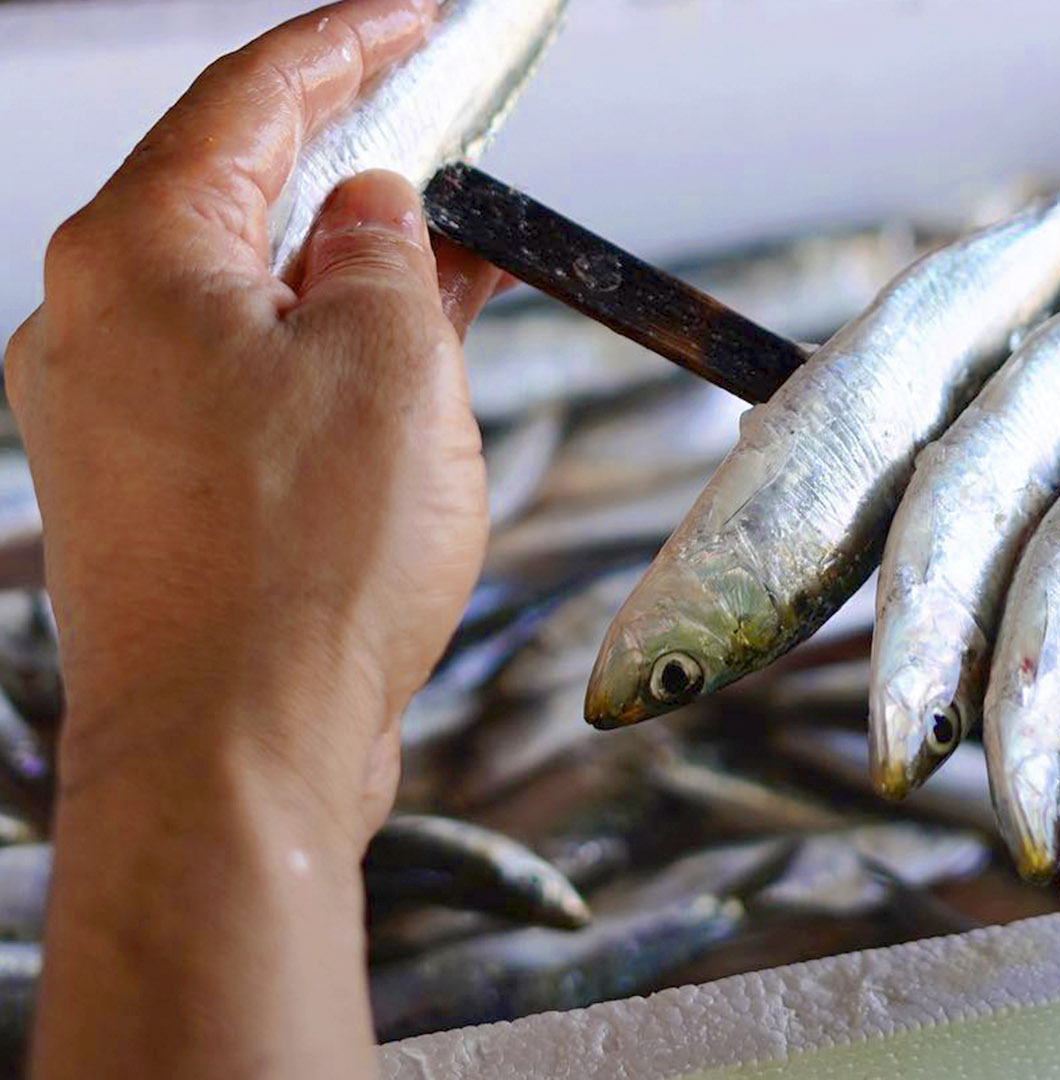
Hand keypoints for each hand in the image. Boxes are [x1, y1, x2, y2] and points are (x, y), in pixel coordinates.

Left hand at [4, 0, 504, 845]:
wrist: (237, 751)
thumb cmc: (305, 567)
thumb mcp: (396, 360)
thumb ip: (390, 253)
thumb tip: (370, 214)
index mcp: (134, 256)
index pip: (250, 98)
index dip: (351, 41)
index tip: (419, 14)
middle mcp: (93, 324)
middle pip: (234, 193)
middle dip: (353, 158)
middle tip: (445, 124)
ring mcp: (111, 414)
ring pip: (246, 295)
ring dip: (352, 270)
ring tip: (458, 256)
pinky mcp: (149, 492)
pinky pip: (244, 380)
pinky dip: (326, 355)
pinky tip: (406, 365)